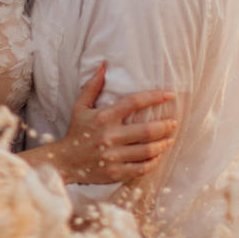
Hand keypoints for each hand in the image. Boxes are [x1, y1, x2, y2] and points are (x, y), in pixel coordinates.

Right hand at [47, 63, 177, 185]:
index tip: (170, 95)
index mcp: (104, 117)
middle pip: (147, 130)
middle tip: (174, 123)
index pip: (135, 102)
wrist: (64, 162)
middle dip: (165, 126)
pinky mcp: (115, 173)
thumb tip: (104, 65)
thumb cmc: (75, 132)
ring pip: (147, 151)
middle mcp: (110, 136)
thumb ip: (93, 86)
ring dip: (163, 145)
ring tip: (169, 140)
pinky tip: (157, 157)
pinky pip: (141, 169)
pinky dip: (153, 163)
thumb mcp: (80, 106)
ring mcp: (113, 156)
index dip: (156, 97)